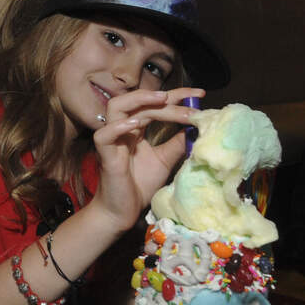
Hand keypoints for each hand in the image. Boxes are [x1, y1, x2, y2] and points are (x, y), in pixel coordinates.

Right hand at [87, 87, 204, 233]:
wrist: (122, 211)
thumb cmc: (140, 185)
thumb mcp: (165, 160)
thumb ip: (177, 143)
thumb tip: (197, 127)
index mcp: (135, 128)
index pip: (153, 104)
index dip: (175, 96)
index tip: (199, 94)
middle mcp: (122, 128)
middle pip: (139, 102)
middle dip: (165, 99)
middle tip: (191, 104)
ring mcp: (111, 139)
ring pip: (116, 107)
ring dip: (139, 100)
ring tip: (161, 100)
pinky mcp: (104, 154)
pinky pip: (104, 134)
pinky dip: (119, 127)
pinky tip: (137, 125)